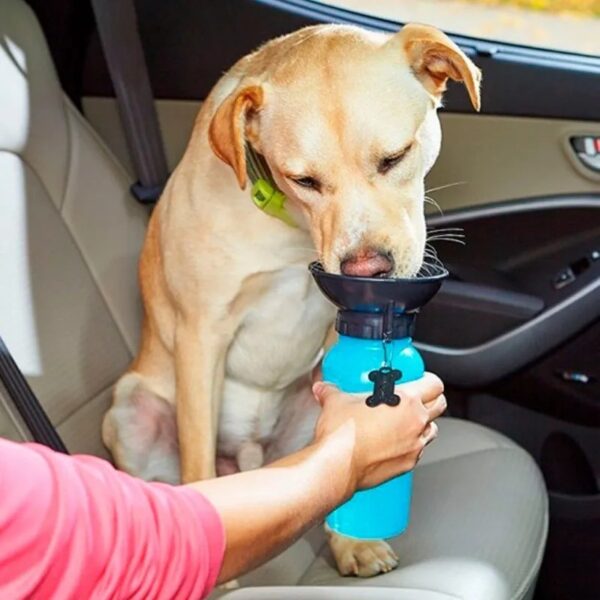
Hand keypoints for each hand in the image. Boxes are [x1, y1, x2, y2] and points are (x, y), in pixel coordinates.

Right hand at [312, 373, 445, 491]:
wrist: (338, 466)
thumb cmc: (343, 434)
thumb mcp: (336, 402)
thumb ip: (332, 391)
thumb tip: (325, 389)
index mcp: (405, 401)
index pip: (434, 384)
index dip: (430, 379)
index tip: (422, 379)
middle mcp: (415, 423)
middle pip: (440, 405)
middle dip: (432, 399)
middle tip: (418, 398)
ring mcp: (414, 445)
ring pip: (432, 430)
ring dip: (423, 424)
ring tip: (406, 421)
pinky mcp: (407, 464)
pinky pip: (418, 450)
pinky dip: (411, 445)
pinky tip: (394, 443)